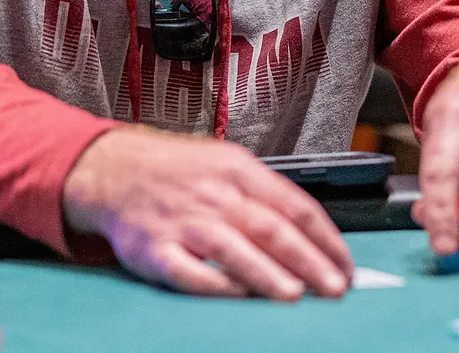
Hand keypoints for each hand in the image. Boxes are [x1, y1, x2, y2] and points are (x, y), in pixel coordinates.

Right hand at [61, 126, 353, 299]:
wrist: (113, 170)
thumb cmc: (177, 171)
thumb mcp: (226, 163)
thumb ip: (266, 193)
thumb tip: (312, 232)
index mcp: (238, 170)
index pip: (295, 205)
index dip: (326, 238)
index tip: (344, 265)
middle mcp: (214, 194)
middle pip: (271, 228)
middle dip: (309, 261)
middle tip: (334, 287)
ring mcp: (184, 222)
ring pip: (233, 249)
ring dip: (268, 273)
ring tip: (296, 295)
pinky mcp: (156, 250)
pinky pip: (190, 272)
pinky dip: (216, 285)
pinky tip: (240, 295)